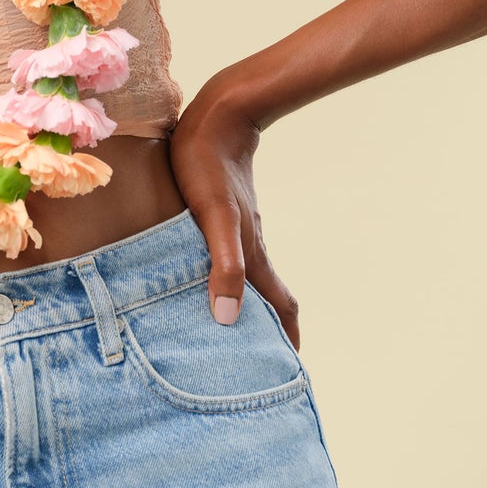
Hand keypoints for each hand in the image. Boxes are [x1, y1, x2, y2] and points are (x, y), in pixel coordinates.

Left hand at [168, 71, 301, 349]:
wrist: (217, 115)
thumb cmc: (208, 165)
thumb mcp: (214, 217)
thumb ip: (224, 264)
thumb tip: (228, 319)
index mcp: (251, 253)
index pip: (279, 305)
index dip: (285, 338)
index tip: (286, 372)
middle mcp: (249, 243)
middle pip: (266, 294)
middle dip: (266, 328)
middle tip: (255, 360)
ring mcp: (238, 225)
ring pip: (247, 274)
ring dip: (244, 301)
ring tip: (226, 325)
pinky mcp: (221, 209)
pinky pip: (227, 252)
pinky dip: (224, 273)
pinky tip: (201, 272)